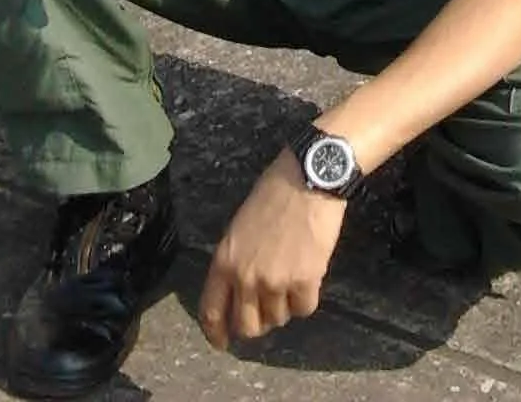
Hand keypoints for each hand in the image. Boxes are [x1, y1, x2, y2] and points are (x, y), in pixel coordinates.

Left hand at [197, 152, 346, 345]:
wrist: (308, 178)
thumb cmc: (273, 193)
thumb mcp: (239, 227)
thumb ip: (235, 261)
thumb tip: (240, 290)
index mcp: (224, 261)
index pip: (211, 312)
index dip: (217, 333)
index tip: (223, 342)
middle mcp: (246, 278)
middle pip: (248, 326)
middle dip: (258, 323)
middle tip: (267, 310)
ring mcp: (276, 282)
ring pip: (278, 318)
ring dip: (284, 306)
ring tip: (291, 278)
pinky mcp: (305, 281)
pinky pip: (304, 309)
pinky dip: (306, 298)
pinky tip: (309, 274)